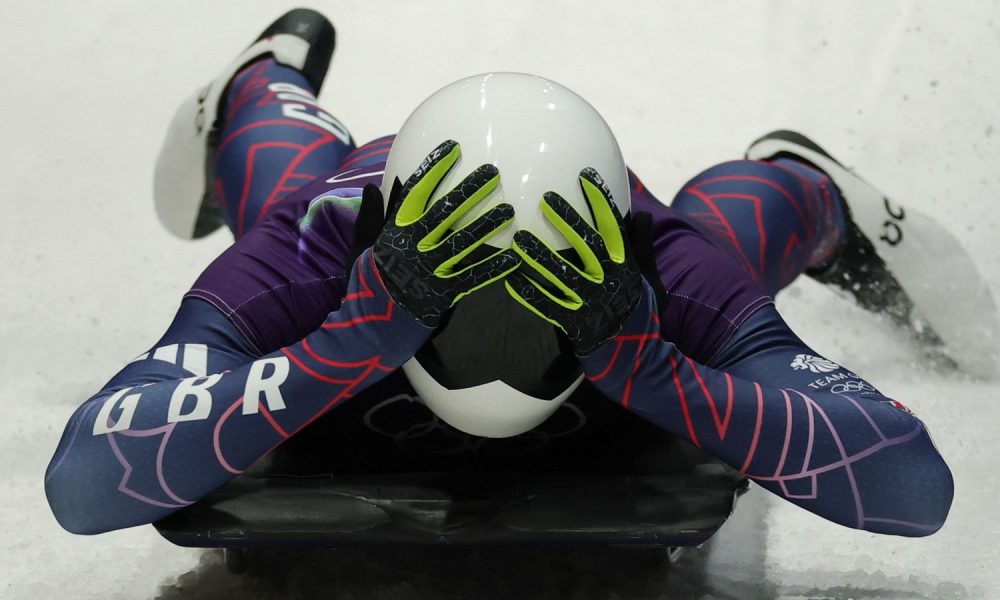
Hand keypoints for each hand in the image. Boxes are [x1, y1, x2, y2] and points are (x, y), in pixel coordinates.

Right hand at [370, 140, 519, 326]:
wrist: (368, 328)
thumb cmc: (368, 282)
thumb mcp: (361, 247)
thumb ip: (370, 217)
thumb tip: (371, 185)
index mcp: (394, 231)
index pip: (415, 193)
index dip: (434, 169)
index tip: (453, 148)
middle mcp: (412, 247)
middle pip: (445, 213)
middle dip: (470, 190)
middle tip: (493, 172)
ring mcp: (428, 271)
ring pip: (462, 243)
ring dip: (487, 225)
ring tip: (508, 211)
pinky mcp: (442, 295)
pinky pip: (472, 279)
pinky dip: (493, 268)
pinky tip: (513, 258)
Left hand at [504, 168, 641, 354]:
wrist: (637, 356)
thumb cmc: (638, 310)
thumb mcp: (647, 277)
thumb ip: (641, 246)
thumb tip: (643, 215)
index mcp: (627, 266)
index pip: (614, 228)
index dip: (601, 202)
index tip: (586, 176)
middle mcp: (611, 282)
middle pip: (588, 246)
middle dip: (568, 221)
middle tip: (546, 199)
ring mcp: (593, 304)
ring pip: (563, 276)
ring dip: (540, 256)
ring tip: (520, 238)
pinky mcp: (576, 325)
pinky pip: (549, 307)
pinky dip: (530, 294)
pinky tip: (512, 280)